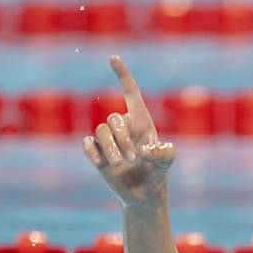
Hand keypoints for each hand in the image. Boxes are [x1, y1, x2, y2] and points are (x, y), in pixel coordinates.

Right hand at [83, 56, 174, 208]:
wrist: (143, 195)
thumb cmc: (157, 175)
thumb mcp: (166, 164)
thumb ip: (165, 155)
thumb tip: (148, 149)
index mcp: (141, 122)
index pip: (131, 93)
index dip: (123, 75)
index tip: (113, 57)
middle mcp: (123, 127)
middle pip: (113, 118)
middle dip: (122, 138)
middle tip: (135, 158)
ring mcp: (108, 140)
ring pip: (100, 131)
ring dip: (111, 148)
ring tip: (121, 164)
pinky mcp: (96, 153)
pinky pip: (87, 144)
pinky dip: (93, 153)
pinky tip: (102, 164)